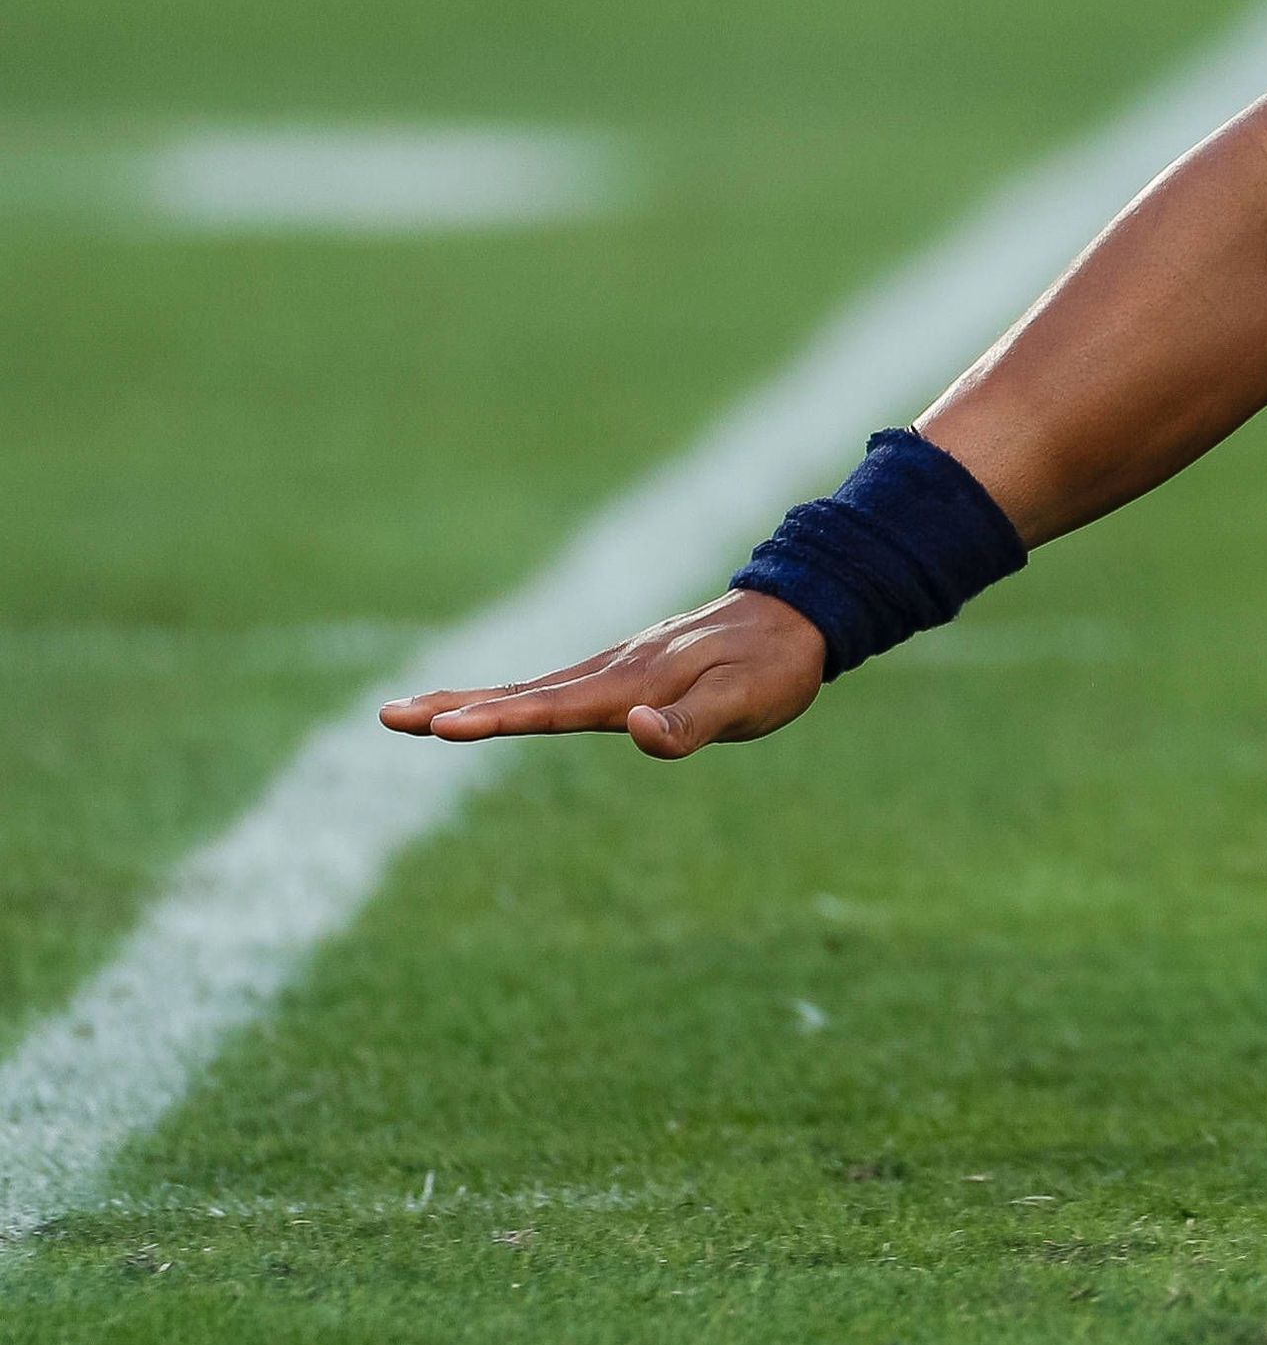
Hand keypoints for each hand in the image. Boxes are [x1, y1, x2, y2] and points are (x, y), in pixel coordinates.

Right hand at [379, 591, 828, 759]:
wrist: (801, 614)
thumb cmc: (775, 666)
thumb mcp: (746, 702)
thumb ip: (691, 724)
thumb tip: (634, 730)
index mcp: (632, 684)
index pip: (551, 708)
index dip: (496, 719)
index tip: (440, 725)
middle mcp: (612, 671)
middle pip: (521, 693)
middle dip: (453, 708)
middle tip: (388, 718)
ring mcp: (614, 666)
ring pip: (531, 686)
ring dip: (471, 700)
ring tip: (413, 714)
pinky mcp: (624, 669)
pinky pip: (555, 684)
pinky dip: (511, 694)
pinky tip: (490, 705)